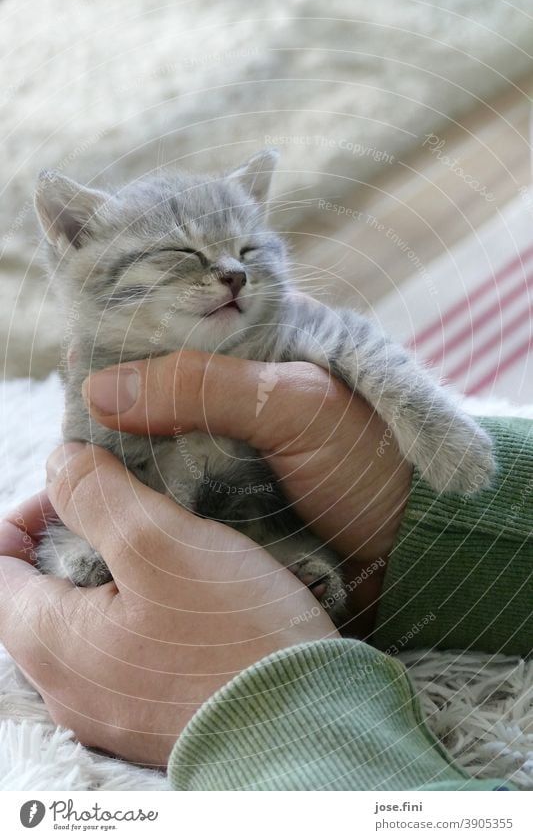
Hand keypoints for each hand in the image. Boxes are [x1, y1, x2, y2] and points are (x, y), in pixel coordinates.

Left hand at [0, 446, 336, 765]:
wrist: (306, 728)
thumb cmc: (230, 634)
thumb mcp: (159, 542)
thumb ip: (96, 496)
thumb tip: (59, 463)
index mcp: (49, 641)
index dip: (28, 513)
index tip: (82, 490)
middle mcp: (66, 687)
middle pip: (39, 594)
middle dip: (77, 540)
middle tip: (133, 511)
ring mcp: (110, 708)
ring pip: (85, 622)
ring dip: (114, 575)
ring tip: (169, 546)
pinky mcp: (152, 716)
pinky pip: (124, 652)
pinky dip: (141, 612)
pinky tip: (190, 596)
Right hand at [83, 345, 412, 634]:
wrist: (409, 544)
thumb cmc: (369, 460)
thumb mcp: (295, 406)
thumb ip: (204, 387)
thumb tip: (101, 389)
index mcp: (262, 333)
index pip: (177, 314)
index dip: (127, 329)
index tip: (79, 357)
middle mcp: (237, 378)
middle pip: (156, 375)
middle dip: (116, 398)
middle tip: (75, 425)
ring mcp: (227, 433)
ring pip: (155, 428)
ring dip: (122, 446)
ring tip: (79, 464)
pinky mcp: (223, 483)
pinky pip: (168, 476)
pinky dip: (141, 484)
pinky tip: (110, 494)